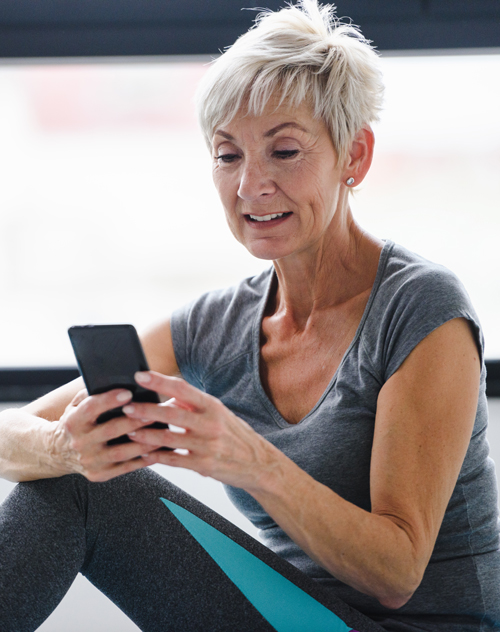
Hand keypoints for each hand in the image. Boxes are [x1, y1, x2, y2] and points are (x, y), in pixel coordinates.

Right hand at [49, 388, 162, 481]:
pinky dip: (143, 459)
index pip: (91, 408)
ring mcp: (89, 461)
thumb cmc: (76, 421)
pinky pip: (125, 467)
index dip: (109, 400)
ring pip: (122, 452)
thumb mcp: (76, 405)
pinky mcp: (99, 474)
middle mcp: (79, 443)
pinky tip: (159, 450)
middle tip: (155, 412)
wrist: (57, 452)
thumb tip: (117, 380)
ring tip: (163, 431)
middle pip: (111, 430)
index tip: (128, 392)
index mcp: (73, 422)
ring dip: (145, 442)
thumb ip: (92, 393)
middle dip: (135, 420)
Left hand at [123, 371, 279, 490]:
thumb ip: (194, 404)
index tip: (140, 376)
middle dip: (146, 410)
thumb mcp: (219, 413)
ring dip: (146, 435)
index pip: (182, 388)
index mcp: (213, 406)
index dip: (160, 381)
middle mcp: (210, 424)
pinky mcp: (204, 466)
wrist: (258, 463)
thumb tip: (168, 394)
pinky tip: (143, 454)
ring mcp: (207, 446)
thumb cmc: (234, 435)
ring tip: (129, 431)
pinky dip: (156, 457)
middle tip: (126, 406)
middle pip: (172, 413)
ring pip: (169, 439)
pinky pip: (174, 460)